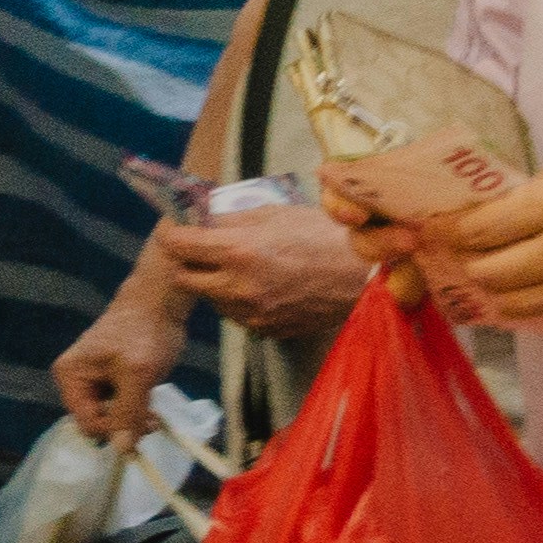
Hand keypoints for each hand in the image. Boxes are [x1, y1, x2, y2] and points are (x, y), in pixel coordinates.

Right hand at [53, 278, 185, 449]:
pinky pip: (119, 405)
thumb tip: (122, 450)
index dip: (114, 429)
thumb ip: (128, 412)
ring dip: (133, 417)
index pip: (86, 422)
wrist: (159, 302)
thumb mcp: (138, 374)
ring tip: (154, 407)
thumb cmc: (144, 333)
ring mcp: (93, 380)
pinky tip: (149, 397)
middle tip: (153, 418)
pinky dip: (135, 407)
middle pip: (96, 420)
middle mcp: (75, 380)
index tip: (144, 422)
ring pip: (110, 415)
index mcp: (70, 376)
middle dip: (124, 423)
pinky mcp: (111, 379)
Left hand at [152, 200, 367, 336]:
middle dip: (190, 263)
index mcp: (237, 251)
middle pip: (184, 278)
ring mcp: (251, 313)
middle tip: (206, 250)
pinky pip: (238, 315)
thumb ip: (232, 219)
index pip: (177, 246)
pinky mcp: (266, 329)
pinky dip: (240, 301)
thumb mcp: (276, 213)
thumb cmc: (325, 236)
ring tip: (243, 268)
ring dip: (215, 284)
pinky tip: (264, 286)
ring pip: (211, 300)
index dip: (174, 235)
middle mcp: (237, 287)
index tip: (179, 230)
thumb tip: (202, 218)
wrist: (367, 276)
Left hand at [379, 148, 542, 330]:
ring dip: (493, 288)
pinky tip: (530, 282)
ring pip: (510, 303)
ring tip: (491, 268)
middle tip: (461, 250)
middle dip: (466, 261)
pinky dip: (529, 301)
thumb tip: (479, 215)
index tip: (436, 229)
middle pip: (486, 273)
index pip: (478, 231)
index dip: (448, 232)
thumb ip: (528, 194)